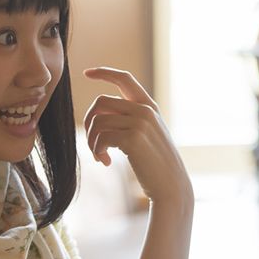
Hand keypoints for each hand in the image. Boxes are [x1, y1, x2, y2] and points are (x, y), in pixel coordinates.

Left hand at [83, 67, 192, 205]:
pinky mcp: (133, 138)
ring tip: (100, 156)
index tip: (87, 73)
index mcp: (150, 106)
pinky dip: (97, 151)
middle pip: (101, 102)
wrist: (171, 185)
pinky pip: (100, 137)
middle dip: (89, 122)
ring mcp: (141, 123)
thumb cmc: (156, 164)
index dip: (104, 72)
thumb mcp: (147, 135)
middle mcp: (145, 110)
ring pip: (97, 121)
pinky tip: (106, 162)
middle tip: (93, 144)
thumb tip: (100, 112)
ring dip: (92, 141)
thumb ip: (129, 119)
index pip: (125, 78)